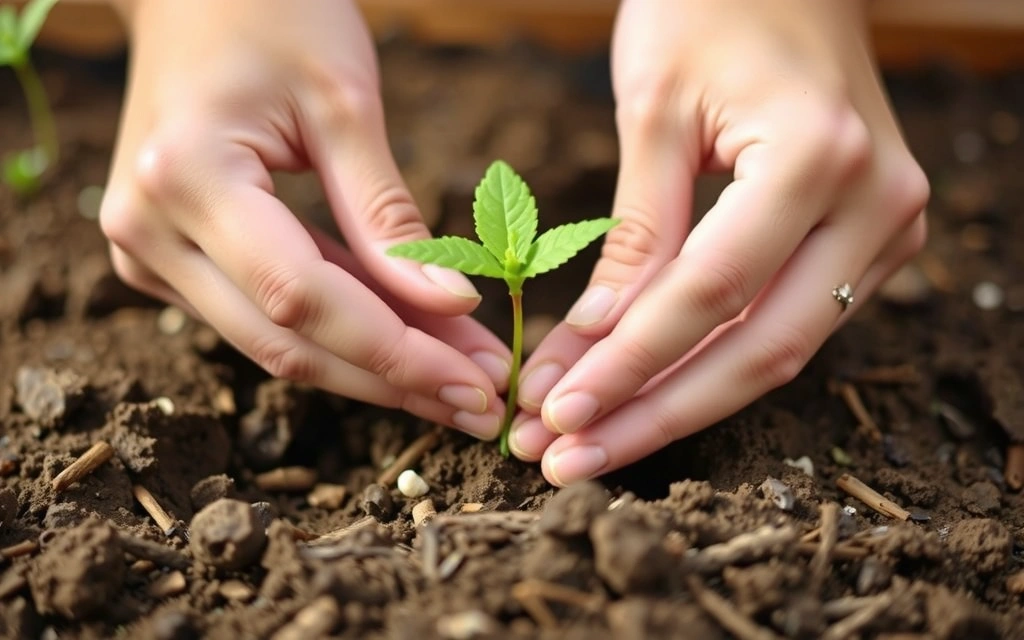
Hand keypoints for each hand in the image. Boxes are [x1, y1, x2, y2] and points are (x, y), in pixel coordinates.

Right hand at [99, 0, 508, 438]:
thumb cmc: (273, 14)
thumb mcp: (345, 103)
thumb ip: (388, 217)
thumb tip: (451, 308)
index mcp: (185, 177)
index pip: (304, 299)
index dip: (397, 353)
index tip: (478, 385)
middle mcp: (148, 230)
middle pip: (286, 340)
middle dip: (394, 377)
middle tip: (481, 402)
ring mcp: (146, 250)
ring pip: (273, 341)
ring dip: (373, 364)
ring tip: (460, 376)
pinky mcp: (167, 257)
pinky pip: (261, 314)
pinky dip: (339, 330)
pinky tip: (407, 341)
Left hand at [508, 0, 929, 484]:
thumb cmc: (709, 5)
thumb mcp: (653, 112)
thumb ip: (635, 234)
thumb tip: (595, 343)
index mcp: (819, 157)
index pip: (710, 294)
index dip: (629, 364)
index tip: (555, 414)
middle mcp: (876, 203)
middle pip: (759, 350)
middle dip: (654, 414)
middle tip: (565, 461)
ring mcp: (886, 227)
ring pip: (778, 350)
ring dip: (680, 401)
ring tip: (594, 443)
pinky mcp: (869, 239)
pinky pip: (789, 321)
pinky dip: (714, 361)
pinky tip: (649, 393)